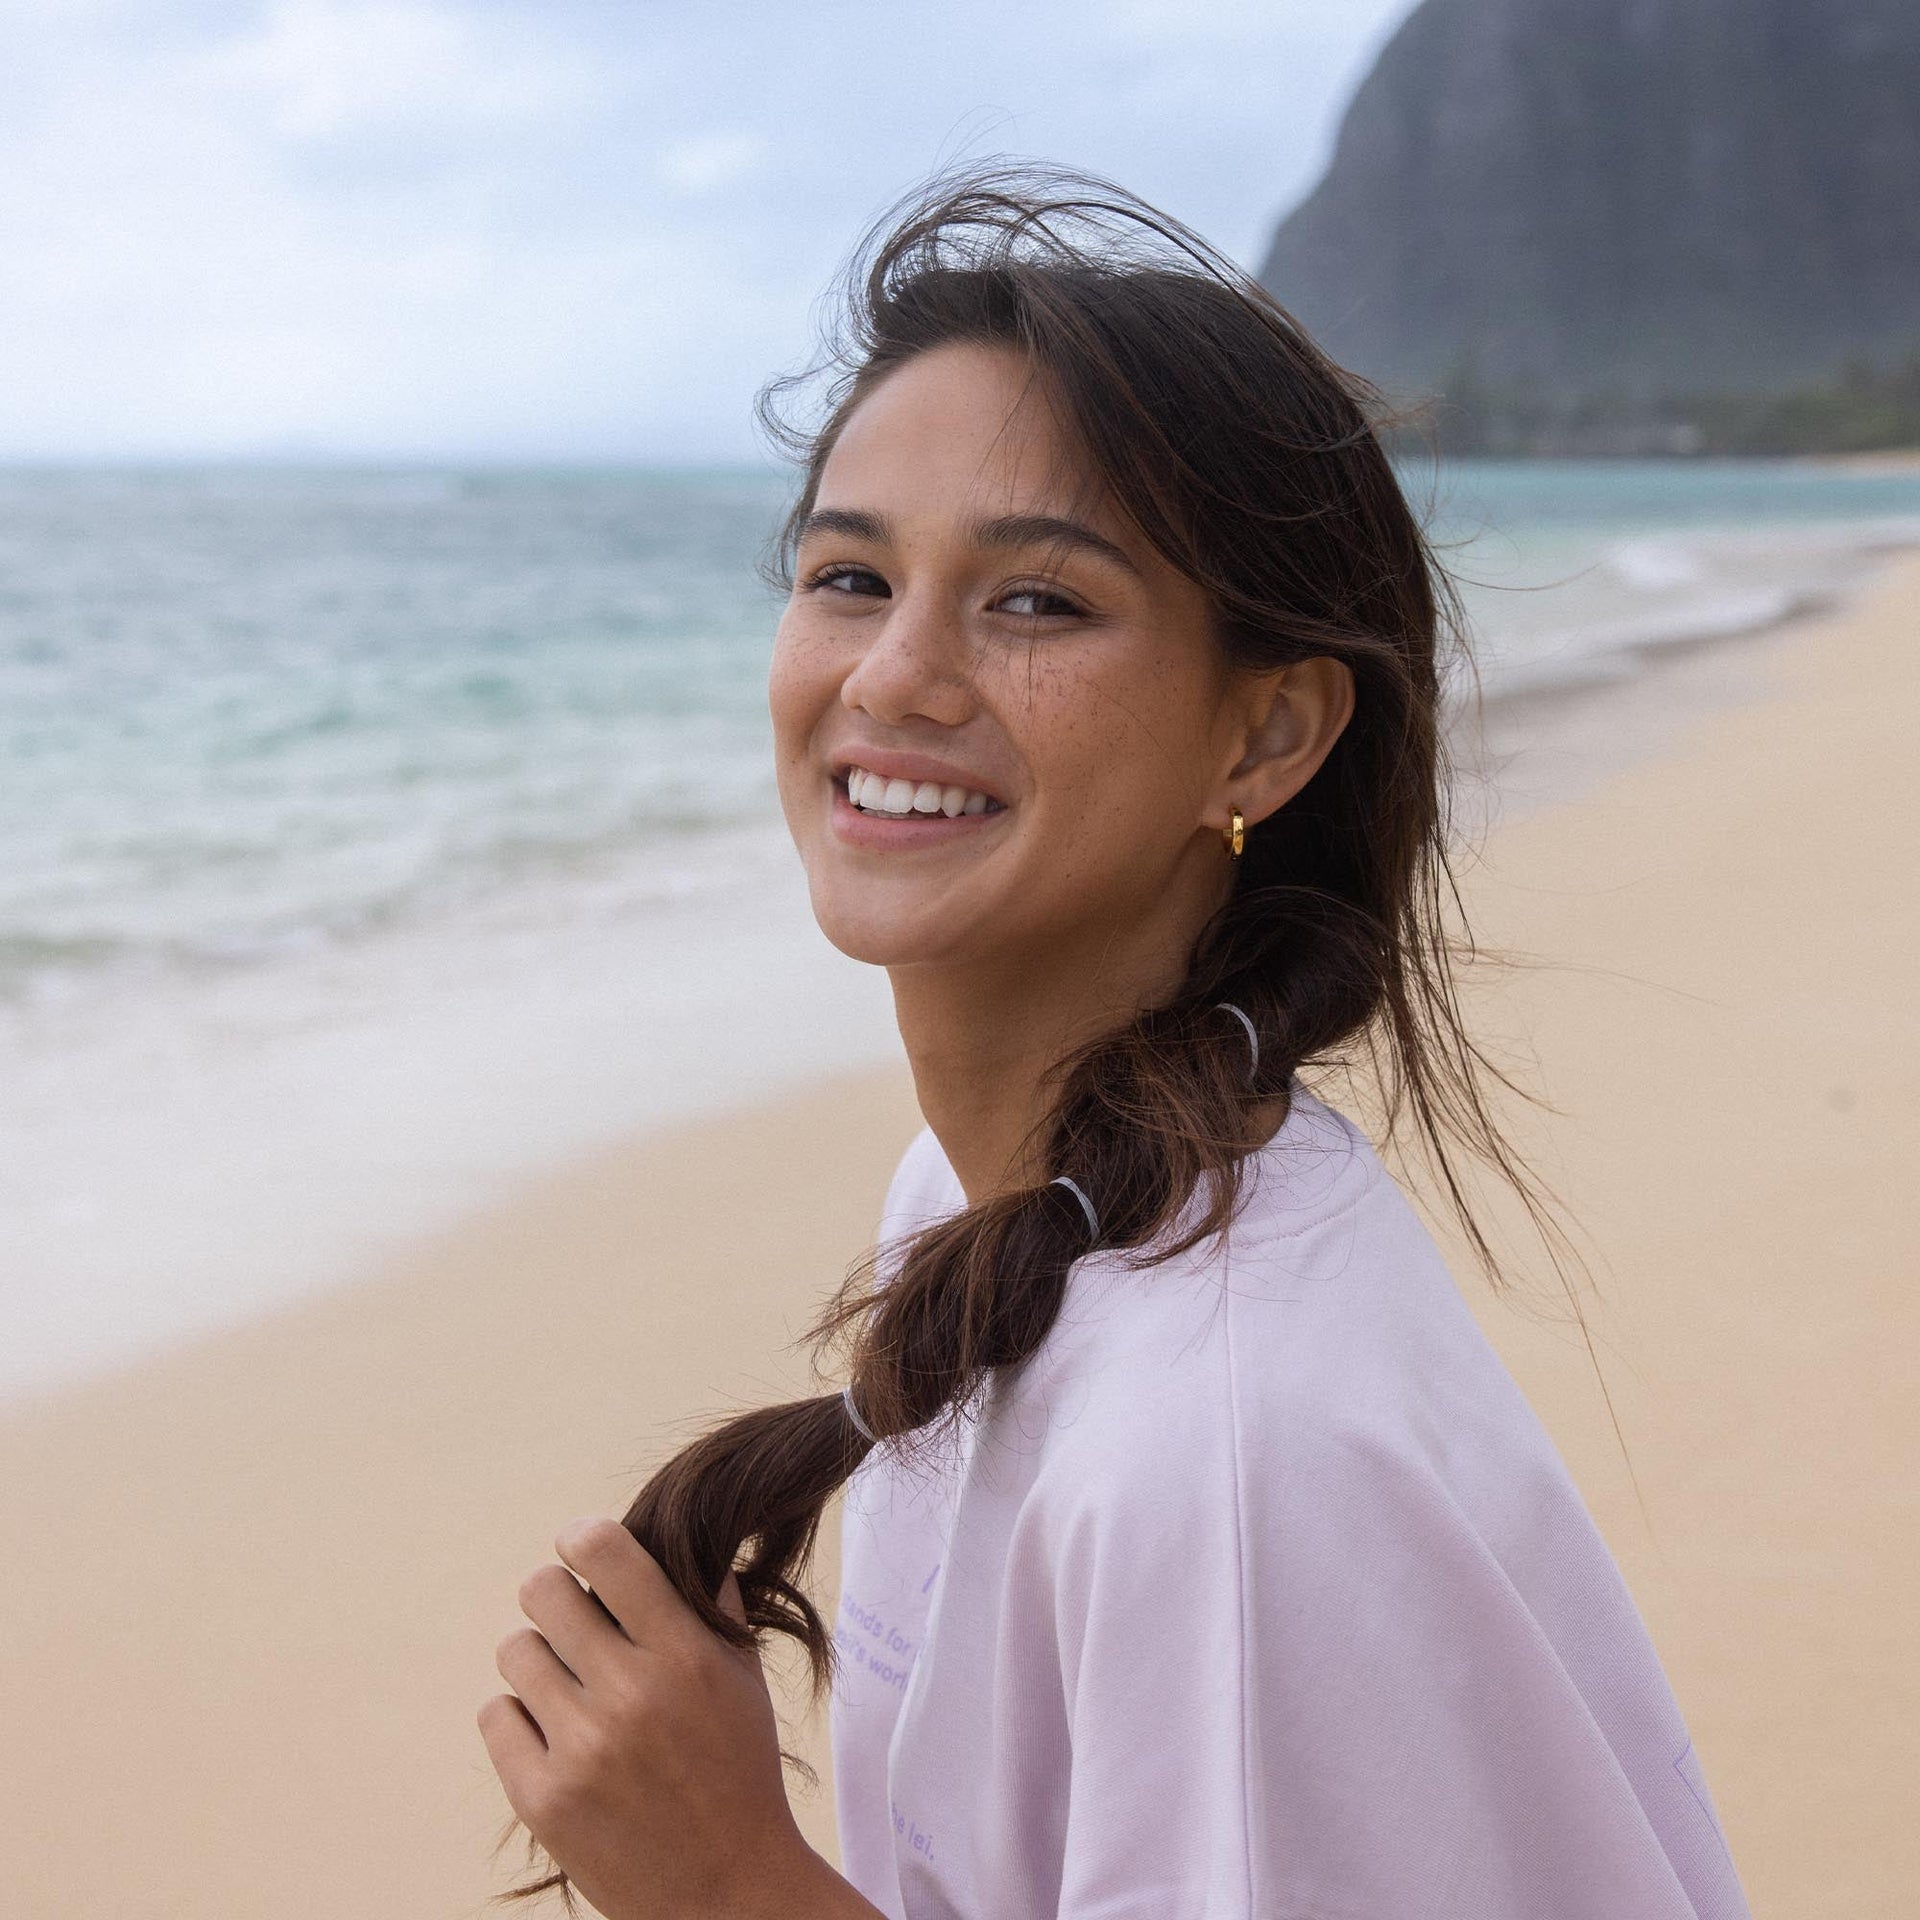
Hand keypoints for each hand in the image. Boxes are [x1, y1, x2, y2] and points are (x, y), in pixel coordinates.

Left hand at [478, 1517, 871, 1919]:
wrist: (726, 1891)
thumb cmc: (738, 1772)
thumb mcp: (743, 1678)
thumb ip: (710, 1602)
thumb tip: (675, 1538)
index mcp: (684, 1655)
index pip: (603, 1551)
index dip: (582, 1537)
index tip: (584, 1549)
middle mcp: (629, 1694)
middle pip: (542, 1592)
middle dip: (556, 1597)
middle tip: (576, 1623)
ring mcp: (580, 1749)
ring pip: (514, 1650)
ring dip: (538, 1660)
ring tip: (569, 1687)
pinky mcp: (540, 1798)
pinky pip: (495, 1714)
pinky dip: (520, 1717)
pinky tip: (555, 1734)